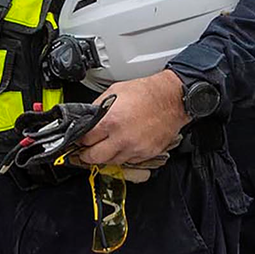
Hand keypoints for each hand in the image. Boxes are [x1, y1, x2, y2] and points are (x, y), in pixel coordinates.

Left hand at [75, 71, 190, 166]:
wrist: (173, 98)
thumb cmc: (147, 93)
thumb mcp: (115, 92)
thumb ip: (97, 108)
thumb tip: (86, 120)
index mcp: (111, 121)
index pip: (85, 139)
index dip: (81, 138)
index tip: (82, 139)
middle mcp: (122, 137)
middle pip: (94, 157)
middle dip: (87, 154)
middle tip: (87, 150)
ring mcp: (135, 148)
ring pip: (111, 162)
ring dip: (106, 156)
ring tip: (108, 146)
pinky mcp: (147, 153)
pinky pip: (129, 161)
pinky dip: (124, 155)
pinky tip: (124, 145)